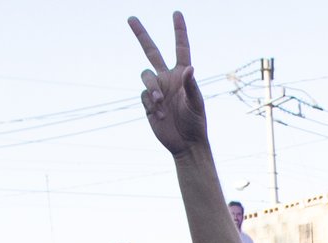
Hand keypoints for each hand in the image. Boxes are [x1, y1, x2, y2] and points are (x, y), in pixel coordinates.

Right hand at [130, 12, 207, 156]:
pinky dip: (151, 104)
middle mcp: (168, 77)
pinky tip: (159, 116)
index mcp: (183, 74)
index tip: (176, 13)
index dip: (179, 31)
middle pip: (151, 51)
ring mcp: (157, 89)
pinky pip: (144, 95)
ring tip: (160, 103)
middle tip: (131, 18)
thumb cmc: (196, 122)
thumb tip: (189, 68)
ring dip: (152, 87)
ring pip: (145, 76)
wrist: (185, 143)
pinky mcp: (148, 103)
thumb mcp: (196, 103)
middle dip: (141, 35)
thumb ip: (192, 85)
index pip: (180, 48)